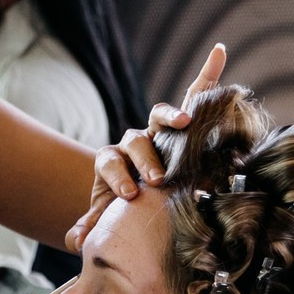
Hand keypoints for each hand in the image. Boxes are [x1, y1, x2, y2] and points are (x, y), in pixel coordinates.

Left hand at [66, 44, 227, 251]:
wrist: (137, 190)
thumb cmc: (121, 202)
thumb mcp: (105, 215)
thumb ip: (91, 225)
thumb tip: (75, 242)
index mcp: (112, 161)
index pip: (110, 161)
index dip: (118, 175)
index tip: (128, 194)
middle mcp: (134, 141)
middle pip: (135, 139)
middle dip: (145, 158)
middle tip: (155, 179)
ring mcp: (157, 132)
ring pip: (160, 116)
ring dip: (172, 115)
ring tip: (185, 122)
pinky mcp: (180, 126)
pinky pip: (193, 94)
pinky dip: (206, 74)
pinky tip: (218, 51)